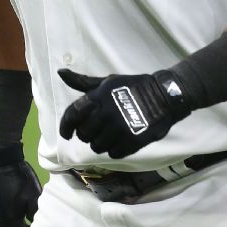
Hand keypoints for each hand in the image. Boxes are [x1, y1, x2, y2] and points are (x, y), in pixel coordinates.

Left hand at [57, 68, 190, 157]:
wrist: (165, 96)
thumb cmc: (132, 87)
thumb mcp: (107, 81)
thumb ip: (83, 82)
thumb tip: (61, 72)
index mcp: (98, 97)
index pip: (72, 115)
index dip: (65, 126)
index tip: (66, 134)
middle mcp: (106, 113)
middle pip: (84, 134)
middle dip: (87, 133)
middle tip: (97, 129)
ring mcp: (119, 128)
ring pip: (97, 146)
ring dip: (101, 142)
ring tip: (110, 134)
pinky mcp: (132, 141)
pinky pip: (113, 153)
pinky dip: (115, 149)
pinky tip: (121, 140)